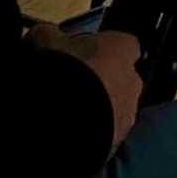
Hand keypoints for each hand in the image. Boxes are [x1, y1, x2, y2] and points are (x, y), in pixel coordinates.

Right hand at [36, 22, 142, 152]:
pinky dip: (93, 135)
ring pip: (114, 109)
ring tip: (67, 115)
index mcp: (122, 49)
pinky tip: (71, 134)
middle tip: (71, 87)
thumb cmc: (61, 71)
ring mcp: (127, 114)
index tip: (81, 56)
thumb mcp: (46, 42)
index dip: (101, 50)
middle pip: (118, 78)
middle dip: (99, 83)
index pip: (121, 44)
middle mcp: (132, 80)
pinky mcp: (118, 142)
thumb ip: (48, 35)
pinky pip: (106, 135)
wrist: (63, 121)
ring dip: (97, 111)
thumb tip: (44, 35)